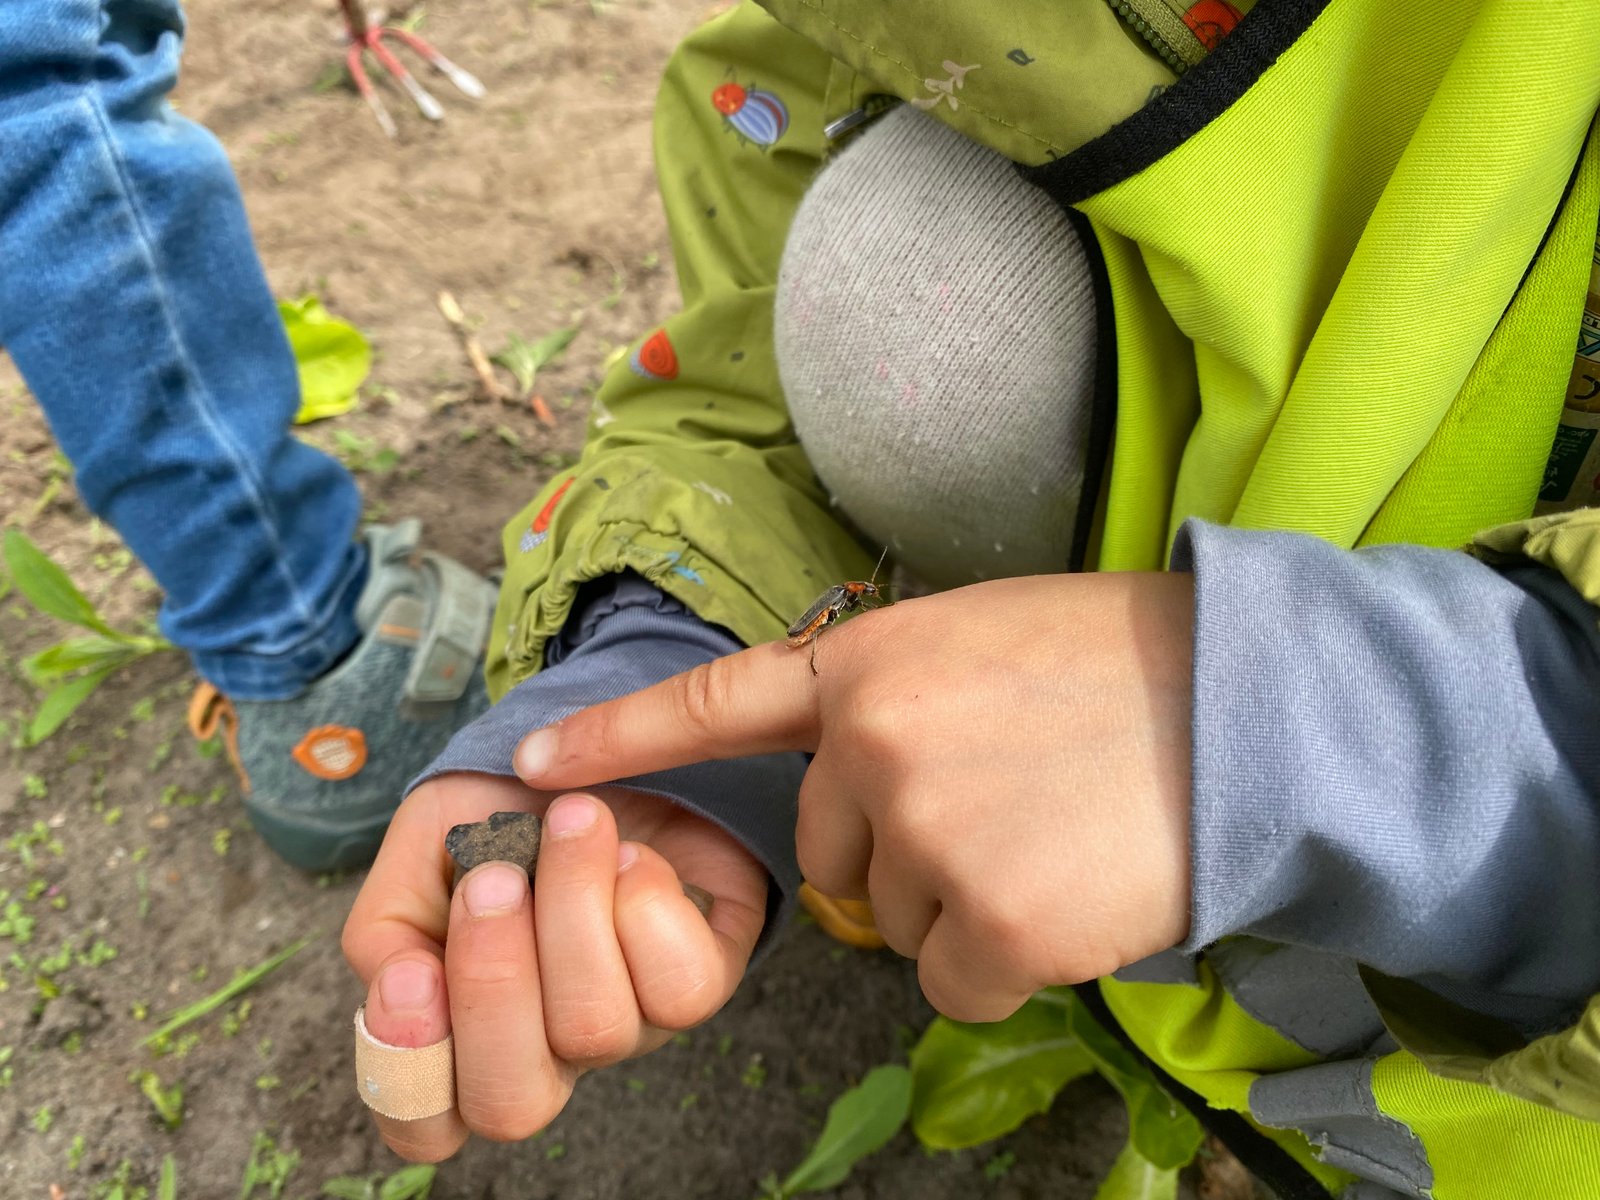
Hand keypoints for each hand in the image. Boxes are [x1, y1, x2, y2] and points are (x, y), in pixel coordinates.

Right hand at [342, 773, 767, 1160]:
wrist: (605, 744)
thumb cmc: (505, 809)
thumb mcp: (422, 849)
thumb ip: (388, 926)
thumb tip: (404, 987)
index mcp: (464, 1031)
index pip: (426, 1123)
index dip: (409, 1073)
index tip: (411, 972)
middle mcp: (548, 1049)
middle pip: (513, 1104)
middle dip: (494, 986)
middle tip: (493, 880)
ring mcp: (630, 1026)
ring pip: (596, 1029)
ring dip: (574, 907)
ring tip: (574, 819)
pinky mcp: (703, 982)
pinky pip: (681, 990)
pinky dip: (646, 904)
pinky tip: (632, 853)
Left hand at [511, 573, 1195, 1022]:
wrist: (1250, 708)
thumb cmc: (1121, 663)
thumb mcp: (978, 637)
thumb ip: (889, 700)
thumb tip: (858, 795)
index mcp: (867, 662)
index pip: (715, 706)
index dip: (618, 740)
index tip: (529, 771)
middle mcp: (874, 748)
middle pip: (834, 852)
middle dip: (901, 848)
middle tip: (1009, 800)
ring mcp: (928, 840)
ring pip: (899, 921)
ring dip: (963, 902)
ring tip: (1053, 832)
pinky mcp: (992, 928)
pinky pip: (954, 979)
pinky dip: (1006, 959)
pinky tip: (1070, 892)